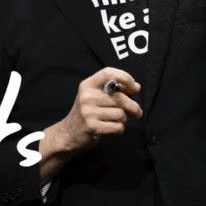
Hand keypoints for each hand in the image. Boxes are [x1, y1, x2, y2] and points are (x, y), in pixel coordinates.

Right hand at [38, 68, 141, 182]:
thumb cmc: (87, 112)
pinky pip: (118, 127)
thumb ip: (114, 89)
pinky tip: (111, 128)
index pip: (108, 73)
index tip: (135, 86)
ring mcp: (89, 112)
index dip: (125, 77)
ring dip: (122, 119)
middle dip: (133, 106)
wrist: (69, 132)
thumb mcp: (95, 95)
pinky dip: (119, 129)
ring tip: (113, 120)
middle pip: (120, 98)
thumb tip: (136, 87)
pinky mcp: (93, 127)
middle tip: (137, 112)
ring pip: (120, 114)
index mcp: (88, 85)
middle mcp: (87, 96)